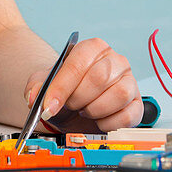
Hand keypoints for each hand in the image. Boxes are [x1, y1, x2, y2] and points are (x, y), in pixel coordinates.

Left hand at [23, 38, 141, 132]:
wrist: (76, 105)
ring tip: (85, 111)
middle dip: (78, 98)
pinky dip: (109, 124)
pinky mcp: (137, 103)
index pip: (78, 63)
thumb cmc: (65, 90)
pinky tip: (98, 121)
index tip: (50, 106)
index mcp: (92, 48)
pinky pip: (128, 115)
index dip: (62, 87)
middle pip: (100, 77)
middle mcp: (115, 60)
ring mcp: (129, 80)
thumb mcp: (46, 84)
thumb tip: (34, 98)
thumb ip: (36, 87)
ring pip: (119, 94)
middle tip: (70, 106)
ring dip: (95, 109)